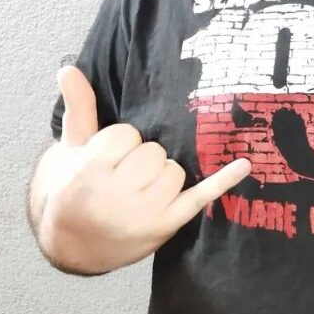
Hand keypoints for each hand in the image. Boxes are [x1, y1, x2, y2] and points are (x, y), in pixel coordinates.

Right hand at [40, 66, 251, 272]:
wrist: (71, 244)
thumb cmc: (73, 188)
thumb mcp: (71, 149)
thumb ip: (78, 107)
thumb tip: (68, 68)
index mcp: (90, 171)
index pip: (128, 134)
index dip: (120, 144)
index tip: (107, 162)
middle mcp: (116, 196)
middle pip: (155, 152)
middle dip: (142, 160)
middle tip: (122, 178)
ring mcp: (143, 214)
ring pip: (176, 170)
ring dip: (162, 176)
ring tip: (137, 192)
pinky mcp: (165, 226)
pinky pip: (200, 197)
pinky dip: (223, 181)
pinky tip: (245, 164)